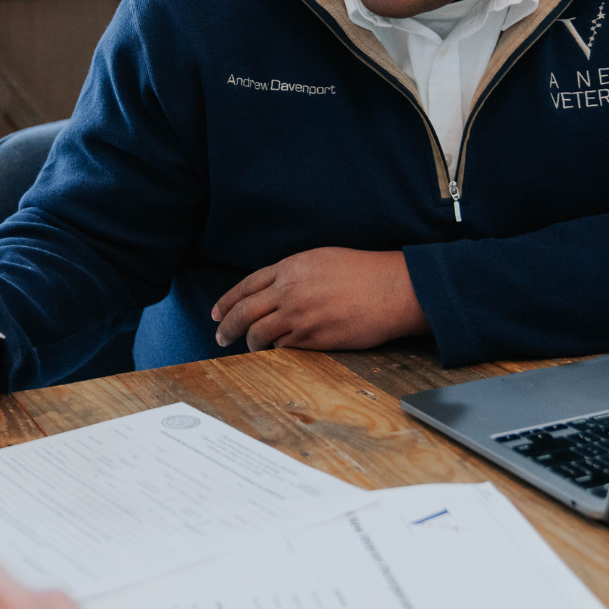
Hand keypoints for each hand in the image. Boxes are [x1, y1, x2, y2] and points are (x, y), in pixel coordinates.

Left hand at [211, 247, 428, 351]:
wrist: (391, 289)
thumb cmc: (362, 271)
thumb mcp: (320, 259)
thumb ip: (292, 273)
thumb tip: (272, 289)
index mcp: (290, 268)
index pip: (246, 286)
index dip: (227, 301)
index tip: (216, 313)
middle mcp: (289, 292)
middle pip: (244, 312)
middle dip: (226, 326)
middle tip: (220, 336)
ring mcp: (299, 317)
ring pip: (259, 334)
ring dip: (250, 343)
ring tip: (249, 347)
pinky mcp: (313, 339)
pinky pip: (284, 348)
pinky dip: (277, 349)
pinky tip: (278, 349)